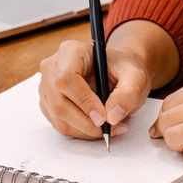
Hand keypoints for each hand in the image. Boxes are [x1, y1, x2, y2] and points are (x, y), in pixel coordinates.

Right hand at [38, 39, 152, 139]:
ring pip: (59, 118)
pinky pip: (60, 125)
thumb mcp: (135, 76)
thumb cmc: (123, 69)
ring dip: (85, 130)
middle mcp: (52, 67)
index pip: (66, 79)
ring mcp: (47, 87)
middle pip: (59, 103)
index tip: (103, 117)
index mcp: (70, 51)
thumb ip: (128, 94)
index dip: (83, 101)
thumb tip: (112, 116)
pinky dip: (81, 131)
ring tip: (110, 127)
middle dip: (86, 122)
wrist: (118, 73)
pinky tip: (98, 126)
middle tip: (111, 128)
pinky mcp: (49, 104)